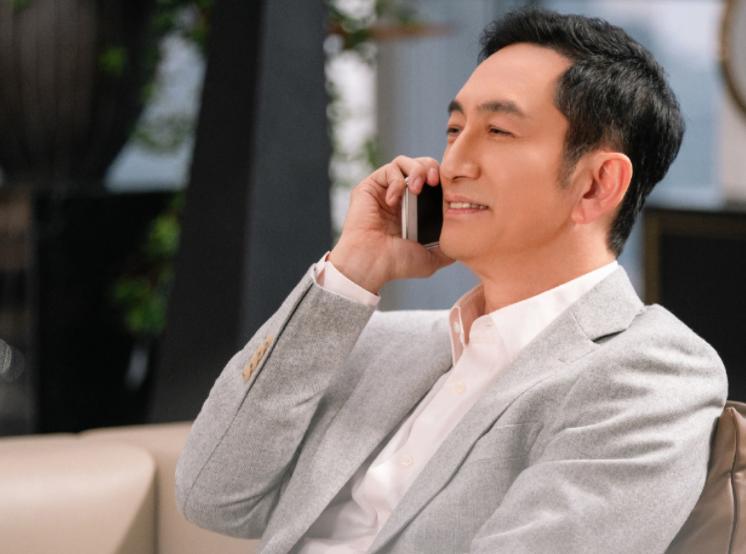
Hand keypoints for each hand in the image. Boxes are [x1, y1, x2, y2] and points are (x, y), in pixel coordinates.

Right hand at [329, 156, 453, 292]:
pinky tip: (394, 200)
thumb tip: (465, 240)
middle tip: (435, 181)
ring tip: (417, 187)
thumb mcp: (431, 257)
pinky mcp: (369, 187)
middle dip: (431, 167)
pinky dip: (396, 181)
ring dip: (415, 170)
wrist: (372, 264)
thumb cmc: (397, 263)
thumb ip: (448, 246)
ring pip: (404, 162)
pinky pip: (388, 170)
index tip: (450, 189)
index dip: (443, 179)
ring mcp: (384, 191)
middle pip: (421, 165)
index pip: (433, 182)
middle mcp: (400, 198)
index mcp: (415, 210)